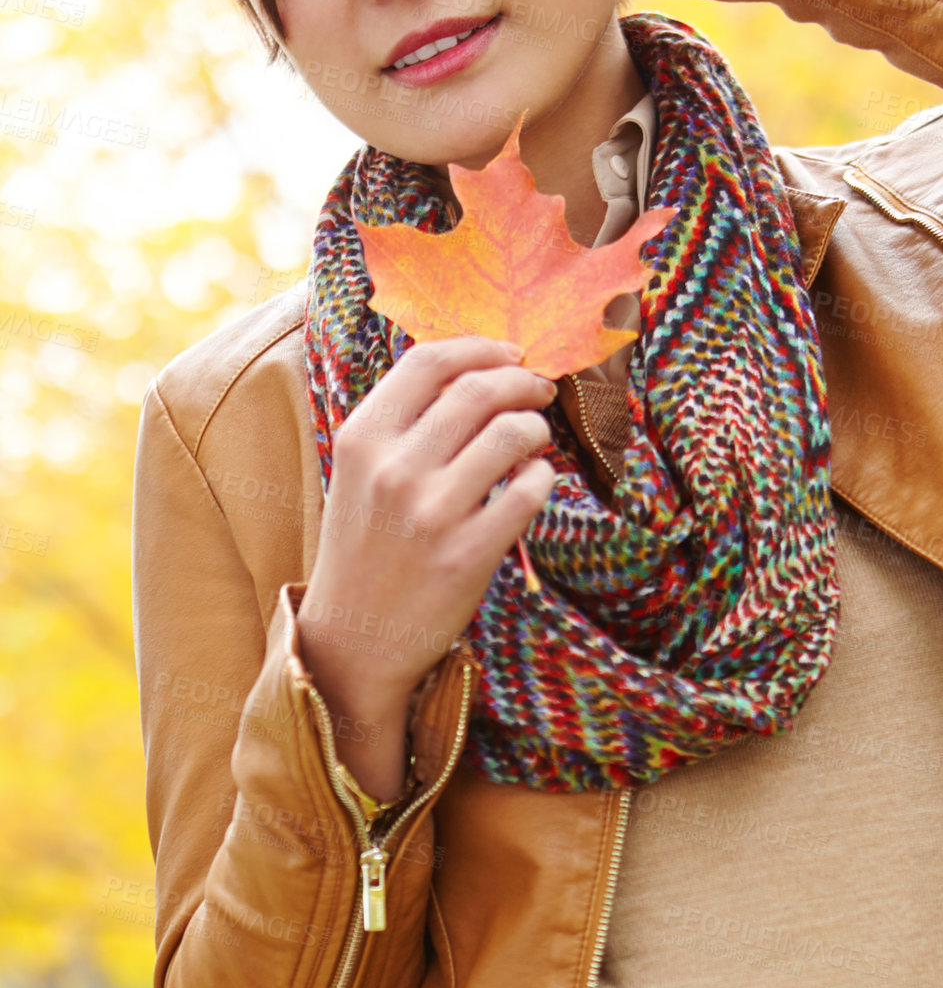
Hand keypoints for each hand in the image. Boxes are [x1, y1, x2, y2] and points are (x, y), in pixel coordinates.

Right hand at [297, 337, 557, 797]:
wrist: (353, 639)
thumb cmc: (366, 546)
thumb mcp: (361, 472)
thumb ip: (404, 422)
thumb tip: (475, 369)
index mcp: (362, 438)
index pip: (429, 362)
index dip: (481, 347)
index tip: (511, 354)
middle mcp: (393, 469)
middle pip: (478, 390)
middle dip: (523, 381)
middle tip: (540, 390)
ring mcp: (430, 514)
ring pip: (511, 435)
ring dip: (536, 428)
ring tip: (535, 440)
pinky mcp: (466, 556)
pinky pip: (528, 493)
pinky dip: (543, 478)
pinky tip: (534, 483)